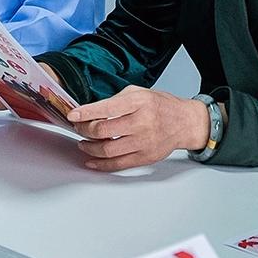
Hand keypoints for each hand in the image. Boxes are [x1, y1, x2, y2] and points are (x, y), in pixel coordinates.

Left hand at [67, 87, 206, 171]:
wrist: (185, 122)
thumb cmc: (161, 106)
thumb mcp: (138, 93)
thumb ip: (116, 101)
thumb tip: (90, 111)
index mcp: (139, 102)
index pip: (106, 108)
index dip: (85, 113)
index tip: (73, 115)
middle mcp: (142, 122)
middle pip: (103, 130)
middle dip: (84, 130)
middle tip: (78, 128)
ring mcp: (144, 142)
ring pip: (107, 150)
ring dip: (89, 148)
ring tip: (83, 143)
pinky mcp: (145, 157)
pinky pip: (118, 165)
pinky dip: (101, 164)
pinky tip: (91, 160)